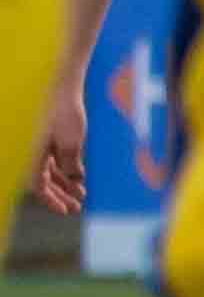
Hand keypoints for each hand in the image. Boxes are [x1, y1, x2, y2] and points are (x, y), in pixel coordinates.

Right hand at [32, 79, 84, 214]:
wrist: (59, 85)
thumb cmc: (63, 112)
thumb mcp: (71, 142)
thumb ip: (71, 164)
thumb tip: (75, 179)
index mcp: (30, 155)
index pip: (38, 186)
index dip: (51, 200)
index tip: (66, 211)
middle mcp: (30, 152)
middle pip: (43, 182)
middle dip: (59, 196)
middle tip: (76, 208)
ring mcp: (38, 145)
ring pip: (49, 172)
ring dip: (64, 185)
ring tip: (81, 196)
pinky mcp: (46, 139)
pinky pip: (53, 160)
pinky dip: (65, 170)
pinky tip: (78, 180)